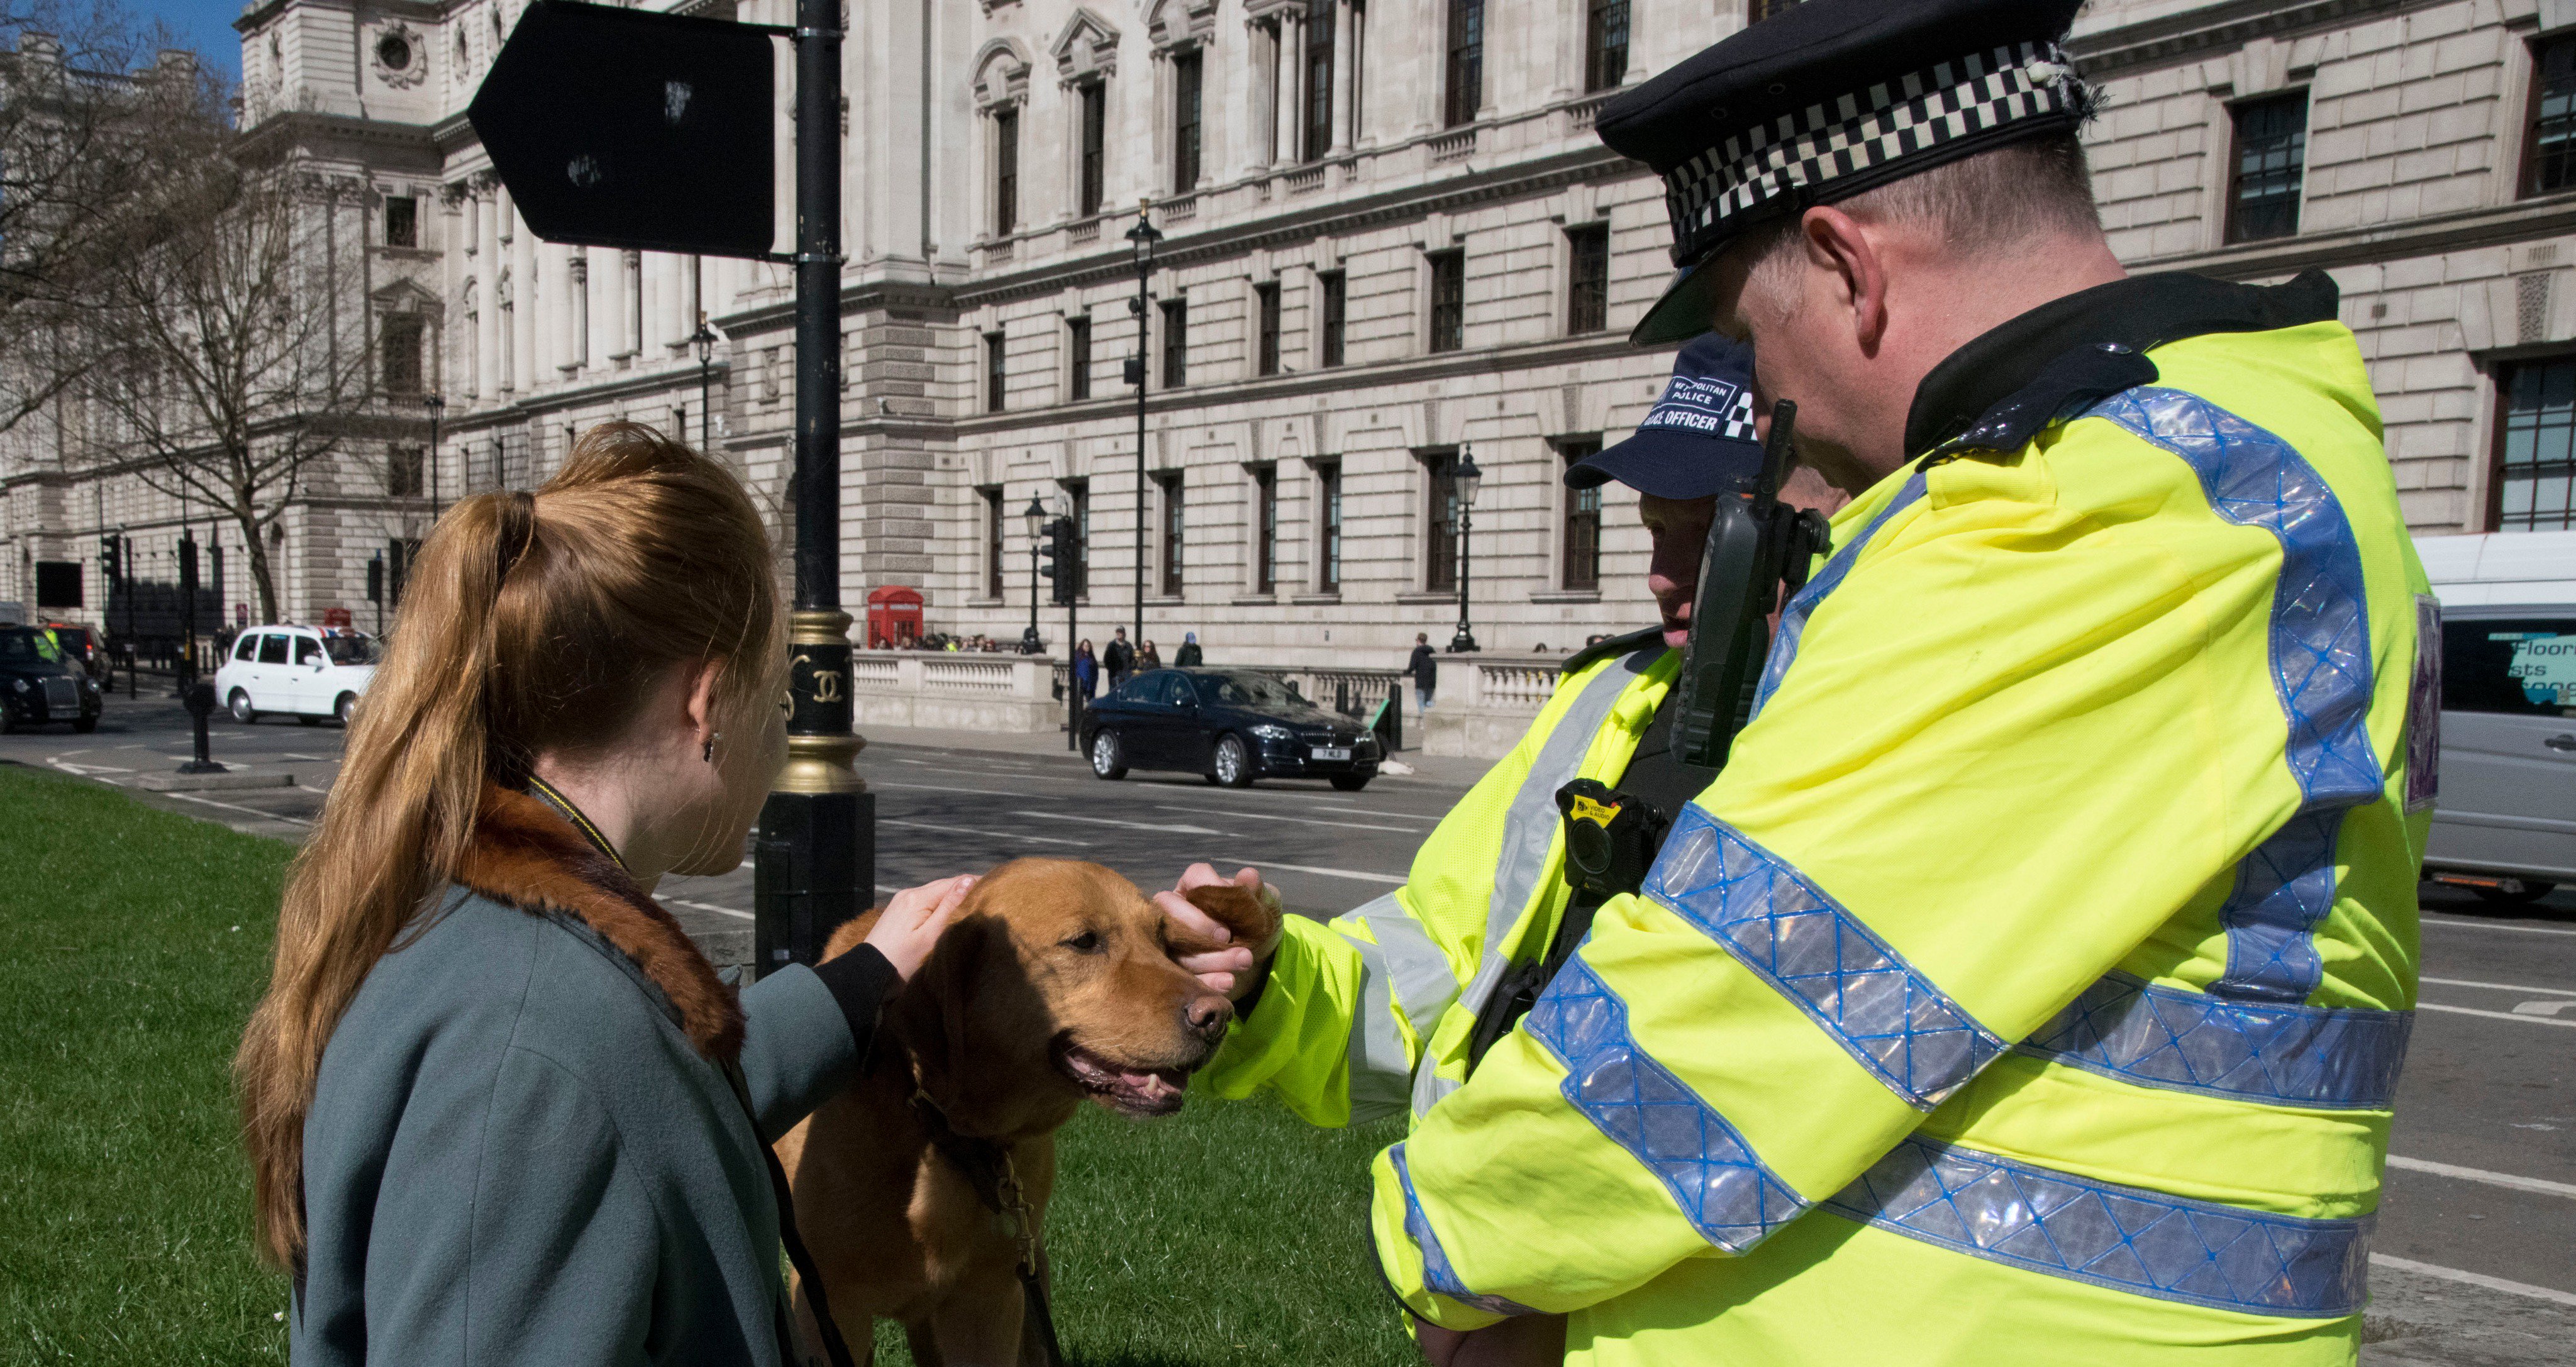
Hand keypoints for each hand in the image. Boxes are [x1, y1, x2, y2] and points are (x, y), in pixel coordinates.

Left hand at [866, 874, 976, 981]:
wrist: (868, 975)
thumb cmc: (902, 961)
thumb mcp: (930, 937)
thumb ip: (950, 908)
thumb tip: (969, 880)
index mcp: (917, 897)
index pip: (954, 882)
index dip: (975, 886)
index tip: (994, 895)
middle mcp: (908, 893)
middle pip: (944, 886)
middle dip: (965, 893)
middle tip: (987, 904)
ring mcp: (901, 902)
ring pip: (934, 895)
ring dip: (952, 900)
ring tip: (971, 911)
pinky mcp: (898, 912)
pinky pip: (924, 903)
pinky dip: (938, 907)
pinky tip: (947, 917)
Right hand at [1154, 863, 1282, 999]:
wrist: (1262, 959)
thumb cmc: (1257, 923)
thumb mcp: (1266, 906)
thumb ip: (1259, 892)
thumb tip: (1249, 875)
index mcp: (1197, 886)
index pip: (1194, 876)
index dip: (1210, 890)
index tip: (1230, 908)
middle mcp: (1177, 910)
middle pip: (1171, 912)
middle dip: (1199, 927)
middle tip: (1227, 938)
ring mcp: (1173, 940)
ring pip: (1176, 948)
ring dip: (1210, 958)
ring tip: (1244, 961)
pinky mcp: (1177, 968)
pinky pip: (1182, 976)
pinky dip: (1206, 980)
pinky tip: (1228, 982)